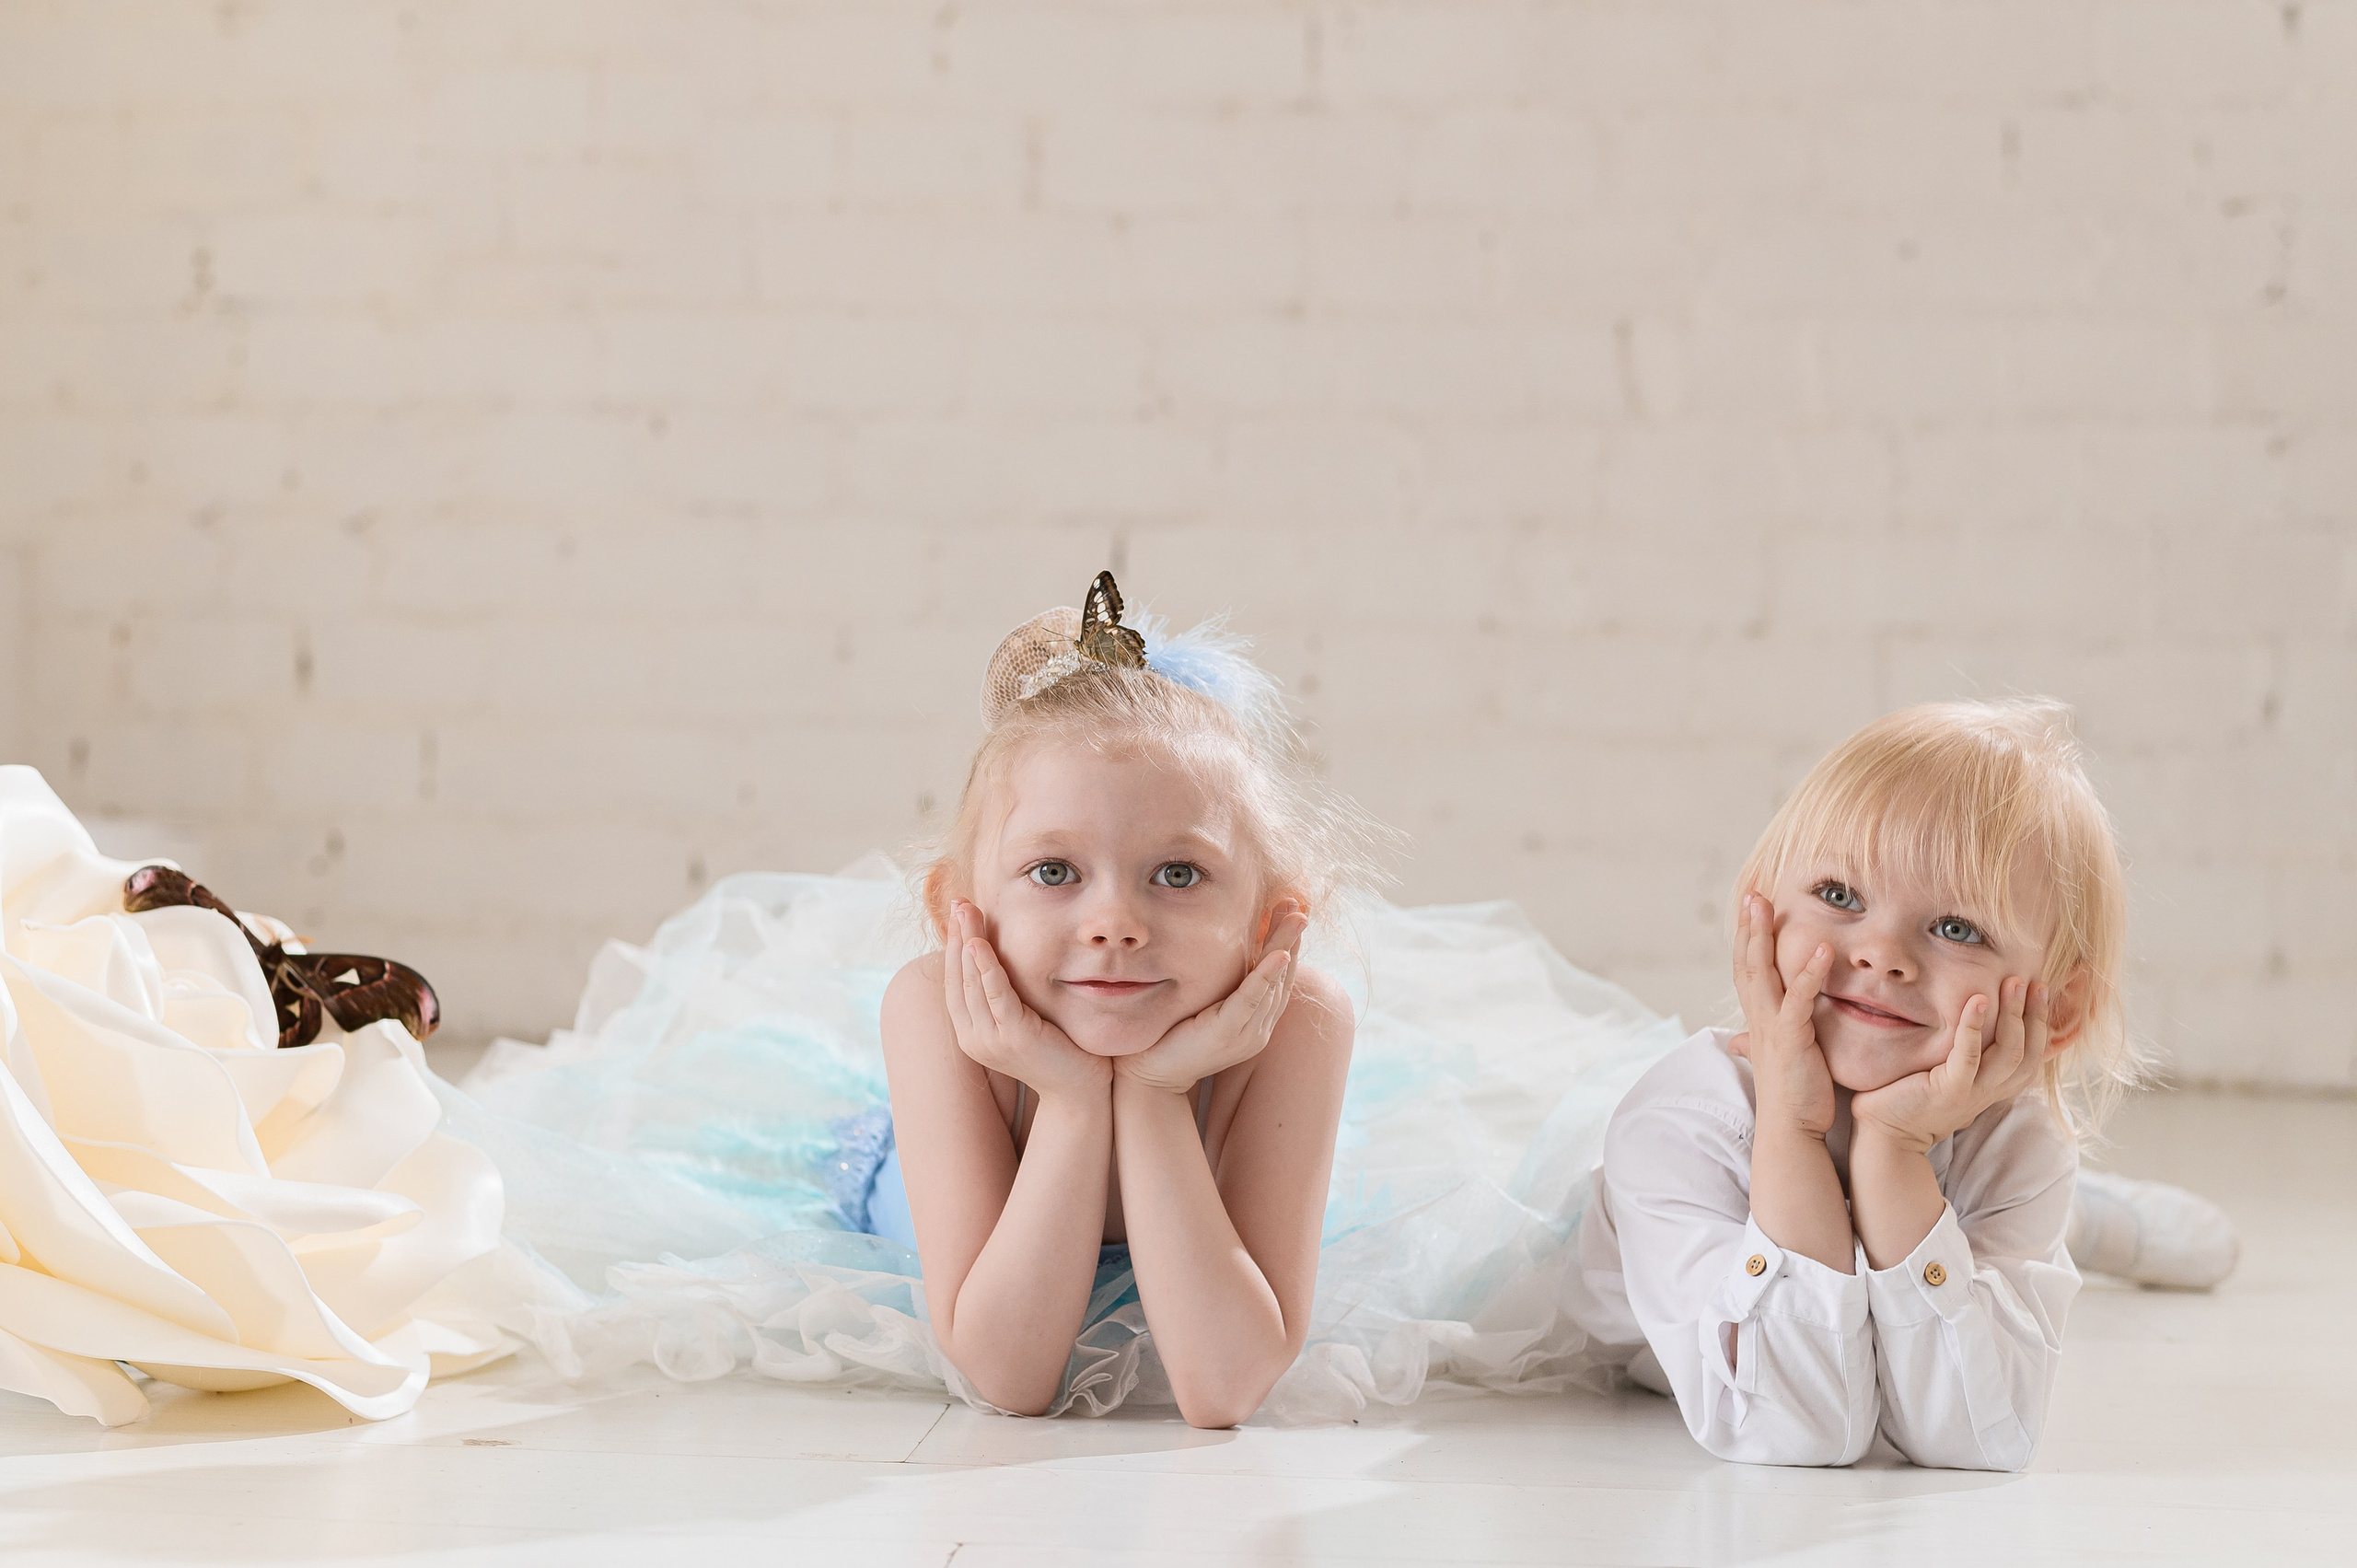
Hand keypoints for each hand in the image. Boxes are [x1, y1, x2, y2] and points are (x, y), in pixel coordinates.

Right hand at [941, 900, 1110, 1102]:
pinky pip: (995, 995)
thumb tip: (1002, 957)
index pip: (955, 981)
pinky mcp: (1013, 1037)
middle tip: (957, 902)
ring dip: (966, 942)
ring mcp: (991, 1039)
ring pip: (971, 982)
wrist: (1080, 1091)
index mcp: (973, 1032)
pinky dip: (985, 968)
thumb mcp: (1026, 1018)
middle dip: (956, 936)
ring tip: (964, 911)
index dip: (953, 946)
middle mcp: (974, 1037)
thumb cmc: (1059, 1051)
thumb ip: (1009, 995)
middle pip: (958, 977)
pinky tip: (978, 944)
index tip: (957, 914)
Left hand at [1118, 900, 1307, 1094]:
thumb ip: (1221, 985)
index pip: (1279, 978)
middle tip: (1299, 906)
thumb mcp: (1203, 1005)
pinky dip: (1266, 976)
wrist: (1149, 1075)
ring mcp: (1245, 1033)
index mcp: (1254, 1021)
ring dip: (1285, 947)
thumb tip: (1224, 948)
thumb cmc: (1171, 1035)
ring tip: (1295, 918)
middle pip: (1282, 977)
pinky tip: (1278, 954)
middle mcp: (1257, 1028)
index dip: (1288, 944)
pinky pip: (1251, 999)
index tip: (1291, 911)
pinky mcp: (1226, 1033)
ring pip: (1272, 983)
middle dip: (1292, 939)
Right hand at [1727, 893, 1837, 1140]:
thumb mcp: (1777, 1061)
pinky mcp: (1791, 1039)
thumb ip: (1763, 1041)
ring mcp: (1772, 1027)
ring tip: (1767, 903)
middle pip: (1746, 962)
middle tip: (1751, 892)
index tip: (1750, 907)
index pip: (1747, 970)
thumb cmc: (1792, 1099)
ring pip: (1760, 972)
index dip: (1746, 938)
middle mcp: (1758, 1019)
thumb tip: (1738, 1041)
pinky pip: (1797, 999)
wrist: (1792, 1133)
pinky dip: (1808, 973)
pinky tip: (1822, 949)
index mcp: (1758, 1020)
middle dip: (1747, 925)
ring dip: (1762, 936)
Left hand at [1852, 976, 2048, 1153]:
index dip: (2041, 1024)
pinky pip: (1968, 1057)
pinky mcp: (1948, 1090)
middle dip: (2034, 1015)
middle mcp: (1989, 1090)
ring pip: (2008, 1054)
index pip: (2032, 1055)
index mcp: (1994, 1086)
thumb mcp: (1950, 1073)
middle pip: (2027, 1052)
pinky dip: (1974, 1029)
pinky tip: (1976, 1001)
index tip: (2040, 989)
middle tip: (2034, 981)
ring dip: (2014, 1016)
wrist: (1885, 1133)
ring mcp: (1971, 1092)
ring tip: (2013, 984)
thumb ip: (1968, 1053)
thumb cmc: (1911, 1095)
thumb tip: (1976, 1015)